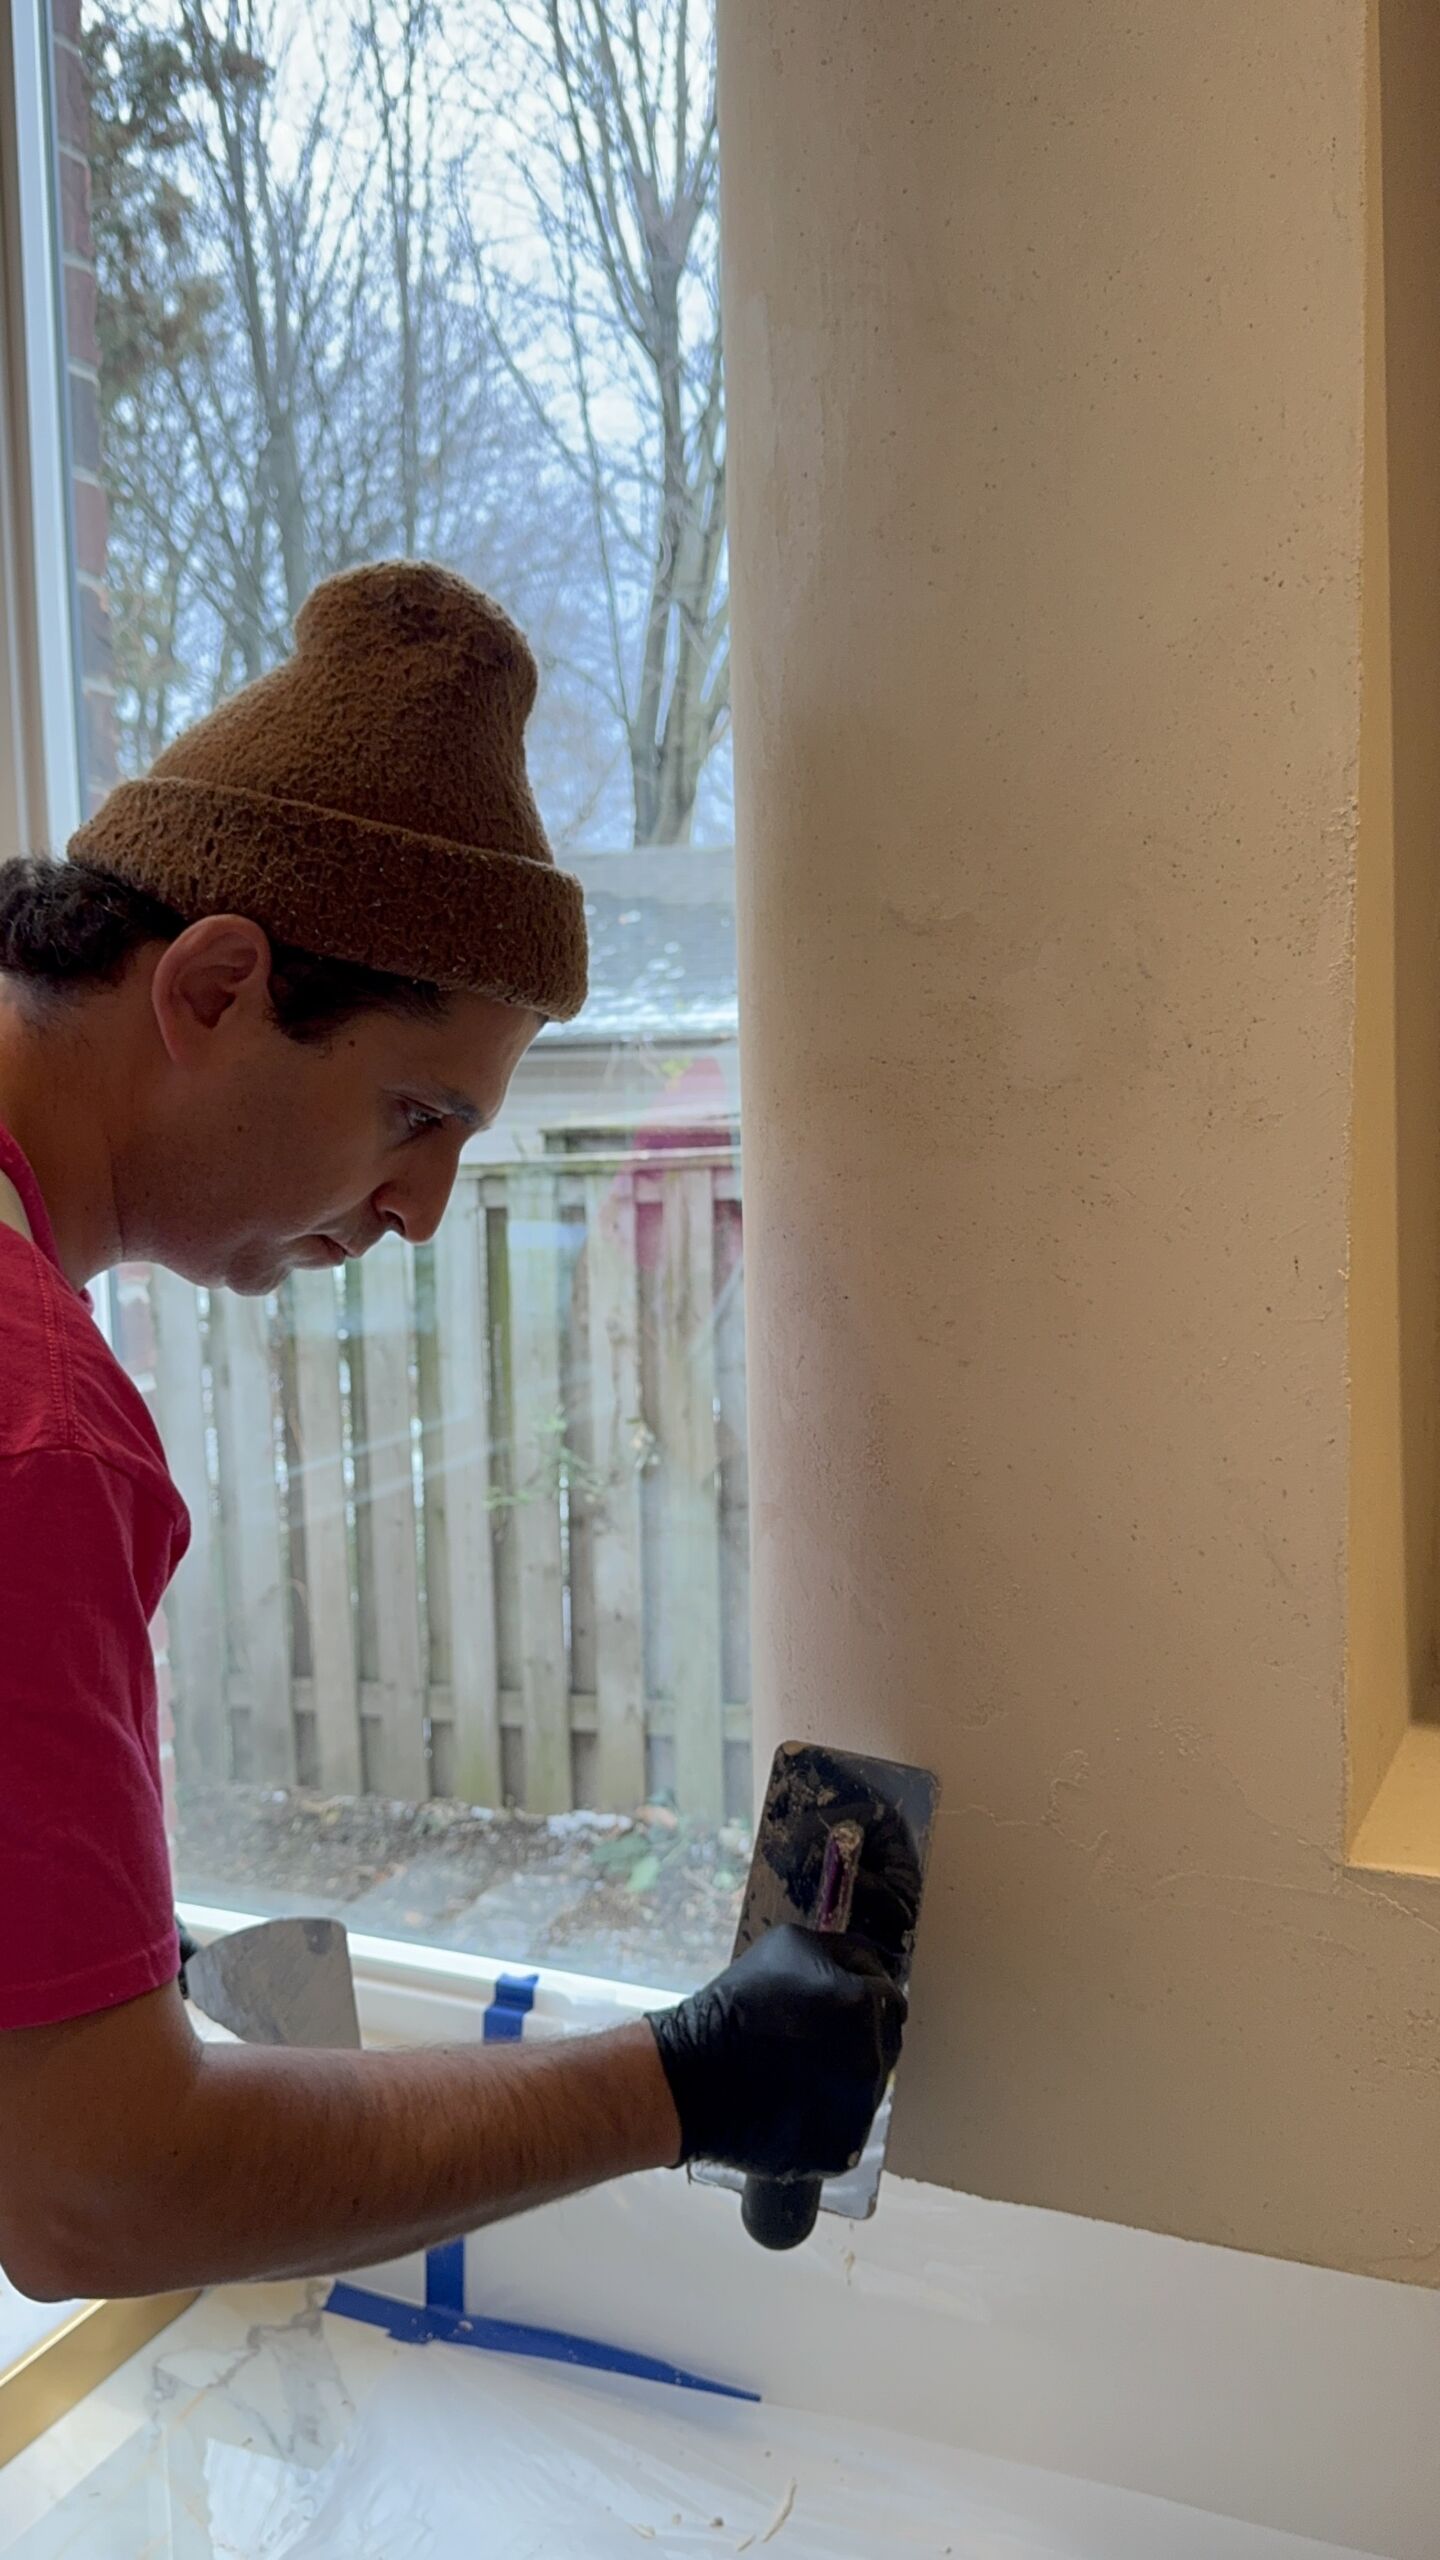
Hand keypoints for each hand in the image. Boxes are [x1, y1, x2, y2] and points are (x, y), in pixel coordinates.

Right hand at [647, 1923, 906, 2176]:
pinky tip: (795, 2104)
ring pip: (866, 2089)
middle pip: (885, 2045)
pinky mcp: (839, 2151)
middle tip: (815, 2038)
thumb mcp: (791, 1944)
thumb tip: (872, 1968)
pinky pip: (846, 2129)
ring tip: (800, 2073)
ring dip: (845, 2079)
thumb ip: (844, 1953)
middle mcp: (871, 2061)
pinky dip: (829, 2118)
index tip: (835, 2003)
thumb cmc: (739, 2000)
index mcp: (864, 2007)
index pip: (889, 1998)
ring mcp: (856, 2111)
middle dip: (860, 2038)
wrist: (694, 2075)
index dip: (862, 1996)